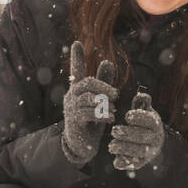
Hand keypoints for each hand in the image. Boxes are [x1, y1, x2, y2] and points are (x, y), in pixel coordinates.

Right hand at [62, 41, 117, 164]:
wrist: (82, 144)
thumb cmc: (92, 120)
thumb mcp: (100, 100)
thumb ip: (103, 83)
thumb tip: (107, 62)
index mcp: (78, 90)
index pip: (76, 71)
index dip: (77, 58)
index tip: (77, 43)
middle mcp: (72, 97)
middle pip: (86, 83)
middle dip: (103, 86)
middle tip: (116, 94)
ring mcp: (71, 109)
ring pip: (87, 98)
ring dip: (104, 102)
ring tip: (113, 109)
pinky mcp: (74, 121)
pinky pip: (87, 113)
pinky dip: (101, 114)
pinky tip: (110, 118)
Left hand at [109, 92, 164, 171]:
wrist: (153, 142)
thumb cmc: (143, 123)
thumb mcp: (144, 111)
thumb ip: (141, 103)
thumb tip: (142, 95)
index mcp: (155, 123)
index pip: (150, 120)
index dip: (139, 117)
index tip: (127, 116)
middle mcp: (155, 138)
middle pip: (143, 136)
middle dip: (128, 134)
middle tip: (114, 131)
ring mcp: (150, 151)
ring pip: (140, 151)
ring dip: (125, 148)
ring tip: (111, 146)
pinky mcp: (143, 162)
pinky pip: (135, 164)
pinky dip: (126, 164)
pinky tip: (116, 162)